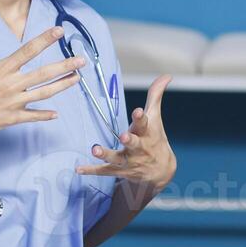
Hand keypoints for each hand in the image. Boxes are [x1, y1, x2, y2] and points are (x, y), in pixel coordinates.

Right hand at [0, 21, 85, 151]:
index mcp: (1, 70)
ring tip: (77, 79)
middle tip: (82, 60)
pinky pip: (32, 116)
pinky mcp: (12, 118)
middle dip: (65, 65)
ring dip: (62, 86)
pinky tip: (56, 114)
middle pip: (44, 73)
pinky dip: (44, 115)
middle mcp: (12, 85)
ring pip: (44, 93)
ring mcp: (14, 103)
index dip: (45, 40)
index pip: (28, 51)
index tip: (59, 31)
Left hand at [76, 75, 175, 195]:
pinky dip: (91, 170)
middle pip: (134, 144)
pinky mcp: (120, 171)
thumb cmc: (155, 138)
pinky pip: (104, 171)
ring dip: (106, 155)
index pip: (145, 124)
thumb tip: (167, 75)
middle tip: (124, 136)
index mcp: (147, 133)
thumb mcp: (156, 117)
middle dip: (130, 140)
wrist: (161, 171)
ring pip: (117, 158)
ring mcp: (129, 161)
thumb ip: (156, 96)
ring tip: (95, 150)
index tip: (137, 111)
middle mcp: (139, 148)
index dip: (140, 118)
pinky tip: (78, 169)